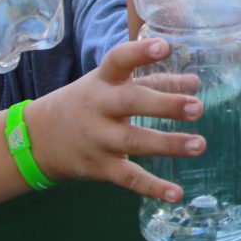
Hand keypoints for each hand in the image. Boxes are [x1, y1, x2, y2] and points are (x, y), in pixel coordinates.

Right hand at [26, 38, 206, 202]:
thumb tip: (195, 84)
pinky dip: (152, 187)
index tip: (165, 46)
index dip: (140, 53)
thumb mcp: (113, 86)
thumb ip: (154, 82)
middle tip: (197, 107)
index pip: (118, 60)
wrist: (41, 138)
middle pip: (130, 102)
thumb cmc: (89, 103)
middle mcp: (98, 107)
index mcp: (103, 80)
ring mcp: (97, 138)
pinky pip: (128, 178)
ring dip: (168, 144)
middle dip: (164, 104)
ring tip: (199, 144)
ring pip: (133, 141)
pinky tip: (176, 194)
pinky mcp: (99, 167)